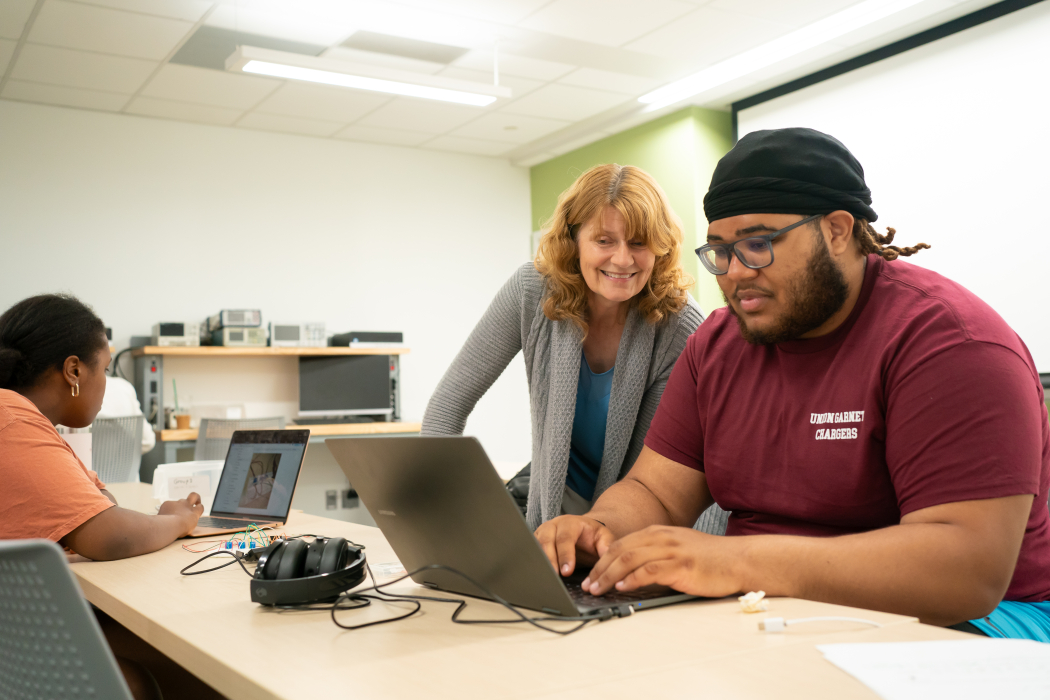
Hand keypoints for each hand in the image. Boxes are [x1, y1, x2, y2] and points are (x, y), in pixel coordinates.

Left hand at [158, 492, 203, 536]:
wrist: (168, 525)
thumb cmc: (180, 530)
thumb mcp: (190, 527)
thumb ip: (190, 521)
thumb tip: (188, 520)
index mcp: (194, 512)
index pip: (200, 506)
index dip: (198, 507)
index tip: (196, 510)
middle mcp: (187, 505)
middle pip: (193, 496)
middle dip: (194, 498)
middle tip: (192, 502)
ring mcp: (177, 502)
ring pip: (179, 502)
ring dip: (177, 508)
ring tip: (172, 516)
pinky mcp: (167, 503)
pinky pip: (168, 505)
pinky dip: (167, 509)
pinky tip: (165, 516)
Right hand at [535, 515, 613, 576]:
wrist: (584, 532)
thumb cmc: (592, 536)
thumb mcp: (603, 537)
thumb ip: (606, 546)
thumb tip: (607, 557)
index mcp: (570, 523)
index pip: (565, 538)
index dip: (565, 554)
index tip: (567, 571)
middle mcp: (553, 526)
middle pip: (546, 540)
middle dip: (550, 559)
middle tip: (554, 576)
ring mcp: (542, 533)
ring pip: (536, 545)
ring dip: (540, 561)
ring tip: (545, 578)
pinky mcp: (536, 542)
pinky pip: (532, 551)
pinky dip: (534, 562)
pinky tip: (538, 574)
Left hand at [582, 525, 741, 597]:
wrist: (738, 559)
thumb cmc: (710, 559)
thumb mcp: (677, 549)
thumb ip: (656, 555)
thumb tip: (632, 573)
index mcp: (658, 533)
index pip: (621, 544)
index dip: (602, 560)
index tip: (591, 575)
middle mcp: (661, 538)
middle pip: (620, 550)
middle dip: (600, 569)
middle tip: (588, 584)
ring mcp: (671, 550)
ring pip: (630, 559)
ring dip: (610, 575)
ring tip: (598, 589)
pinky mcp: (681, 565)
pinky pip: (650, 571)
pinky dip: (633, 579)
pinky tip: (622, 588)